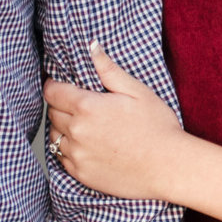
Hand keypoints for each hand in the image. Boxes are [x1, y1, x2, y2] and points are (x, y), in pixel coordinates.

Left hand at [44, 44, 188, 201]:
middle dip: (61, 106)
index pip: (52, 92)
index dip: (55, 86)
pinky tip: (88, 146)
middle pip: (53, 113)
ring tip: (85, 127)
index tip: (62, 86)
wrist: (169, 168)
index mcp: (88, 107)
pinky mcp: (81, 174)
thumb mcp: (137, 92)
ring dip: (63, 129)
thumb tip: (92, 47)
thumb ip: (109, 69)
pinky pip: (62, 158)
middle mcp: (77, 131)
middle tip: (80, 106)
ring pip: (54, 137)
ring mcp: (77, 155)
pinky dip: (69, 150)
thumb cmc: (158, 128)